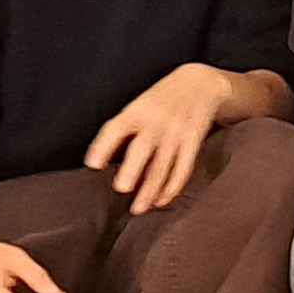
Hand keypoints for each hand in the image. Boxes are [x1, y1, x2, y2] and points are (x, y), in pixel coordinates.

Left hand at [85, 64, 227, 214]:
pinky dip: (172, 187)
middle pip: (142, 149)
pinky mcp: (193, 141)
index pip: (116, 128)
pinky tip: (162, 200)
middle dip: (132, 169)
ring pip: (162, 166)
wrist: (201, 83)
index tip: (92, 165)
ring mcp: (176, 132)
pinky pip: (183, 168)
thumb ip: (124, 128)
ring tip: (138, 208)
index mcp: (137, 110)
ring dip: (150, 189)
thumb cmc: (162, 99)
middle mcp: (156, 121)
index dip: (103, 146)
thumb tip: (101, 160)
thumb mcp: (140, 104)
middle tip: (121, 189)